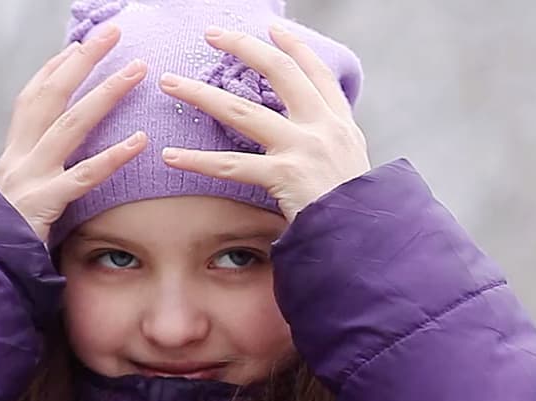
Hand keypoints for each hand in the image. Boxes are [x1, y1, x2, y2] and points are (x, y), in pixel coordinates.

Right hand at [0, 25, 148, 245]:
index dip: (54, 69)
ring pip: (70, 125)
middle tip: (111, 34)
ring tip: (136, 72)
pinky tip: (140, 142)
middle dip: (81, 61)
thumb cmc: (3, 237)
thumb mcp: (15, 197)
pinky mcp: (43, 204)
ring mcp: (30, 178)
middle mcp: (19, 158)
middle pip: (50, 97)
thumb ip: (35, 174)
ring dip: (104, 93)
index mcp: (13, 154)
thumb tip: (58, 159)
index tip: (78, 45)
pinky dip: (112, 157)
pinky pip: (83, 176)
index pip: (32, 99)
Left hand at [156, 24, 371, 223]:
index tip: (272, 28)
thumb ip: (331, 149)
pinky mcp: (285, 176)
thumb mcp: (353, 169)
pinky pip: (231, 166)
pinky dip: (197, 161)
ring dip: (201, 94)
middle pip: (280, 73)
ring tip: (170, 83)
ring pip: (242, 112)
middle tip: (212, 33)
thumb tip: (312, 142)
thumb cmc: (355, 213)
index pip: (317, 73)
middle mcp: (323, 128)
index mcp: (341, 124)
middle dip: (244, 47)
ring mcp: (303, 149)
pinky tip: (171, 156)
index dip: (294, 47)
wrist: (365, 237)